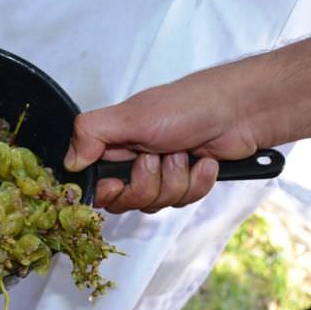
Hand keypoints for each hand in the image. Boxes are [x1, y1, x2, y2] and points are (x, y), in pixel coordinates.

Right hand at [64, 64, 258, 212]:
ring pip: (155, 203)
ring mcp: (161, 172)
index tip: (119, 183)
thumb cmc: (188, 106)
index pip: (94, 182)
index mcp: (113, 142)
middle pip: (124, 200)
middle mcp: (132, 159)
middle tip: (157, 158)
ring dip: (175, 180)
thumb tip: (68, 161)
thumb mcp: (133, 116)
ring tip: (185, 153)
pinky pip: (182, 201)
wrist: (242, 111)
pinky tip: (204, 161)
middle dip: (146, 184)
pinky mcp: (186, 181)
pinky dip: (197, 182)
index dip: (106, 190)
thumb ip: (92, 134)